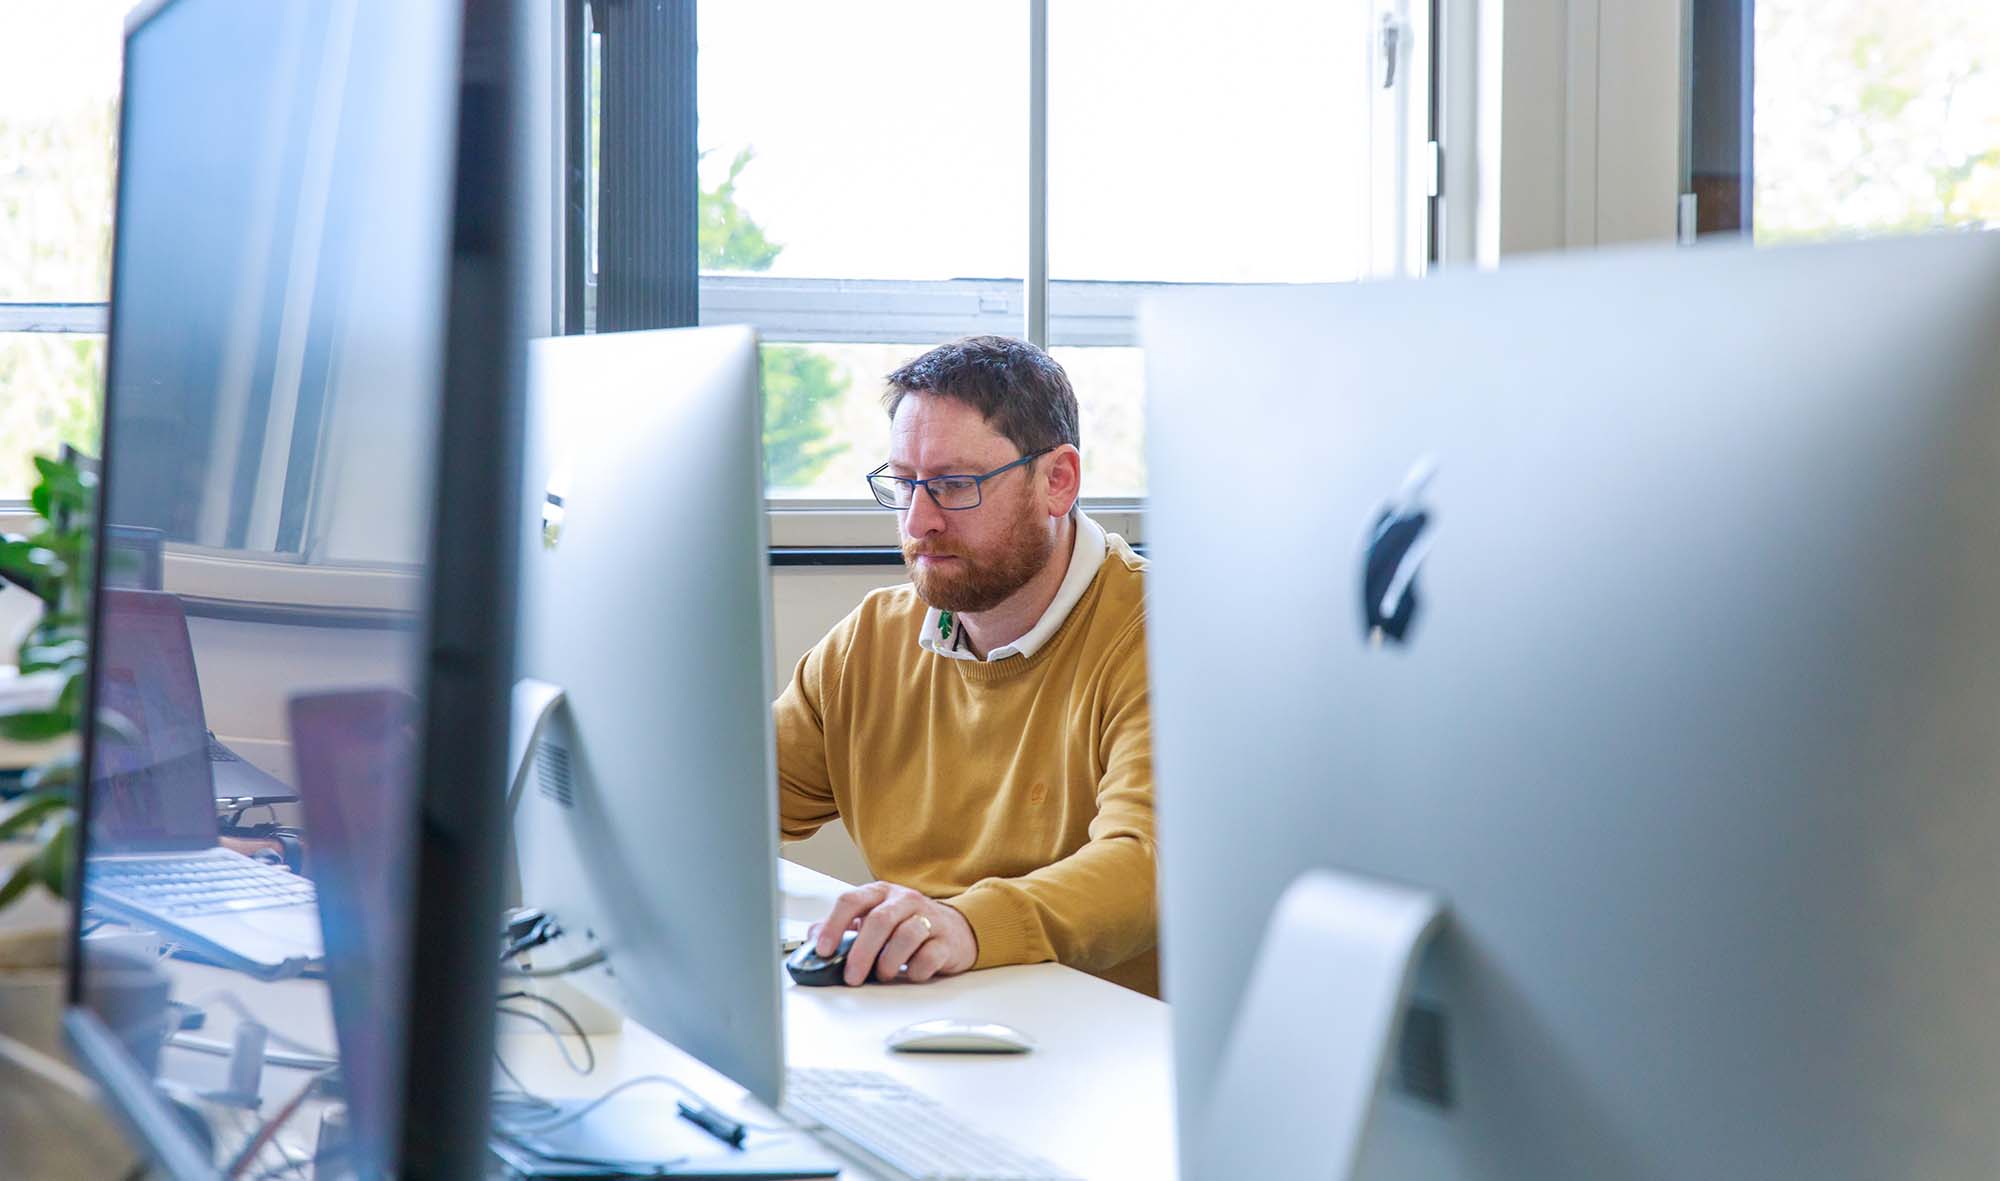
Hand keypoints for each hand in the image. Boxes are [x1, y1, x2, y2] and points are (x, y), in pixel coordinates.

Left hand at [808, 880, 977, 985]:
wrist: (955, 929)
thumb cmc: (906, 925)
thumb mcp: (871, 919)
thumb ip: (842, 927)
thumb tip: (813, 937)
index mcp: (881, 893)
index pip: (851, 900)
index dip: (834, 925)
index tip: (823, 949)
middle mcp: (905, 900)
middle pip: (879, 920)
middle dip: (861, 952)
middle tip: (851, 976)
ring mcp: (928, 918)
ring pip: (907, 935)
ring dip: (888, 962)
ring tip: (882, 974)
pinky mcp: (946, 940)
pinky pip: (930, 956)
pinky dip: (915, 970)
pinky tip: (909, 973)